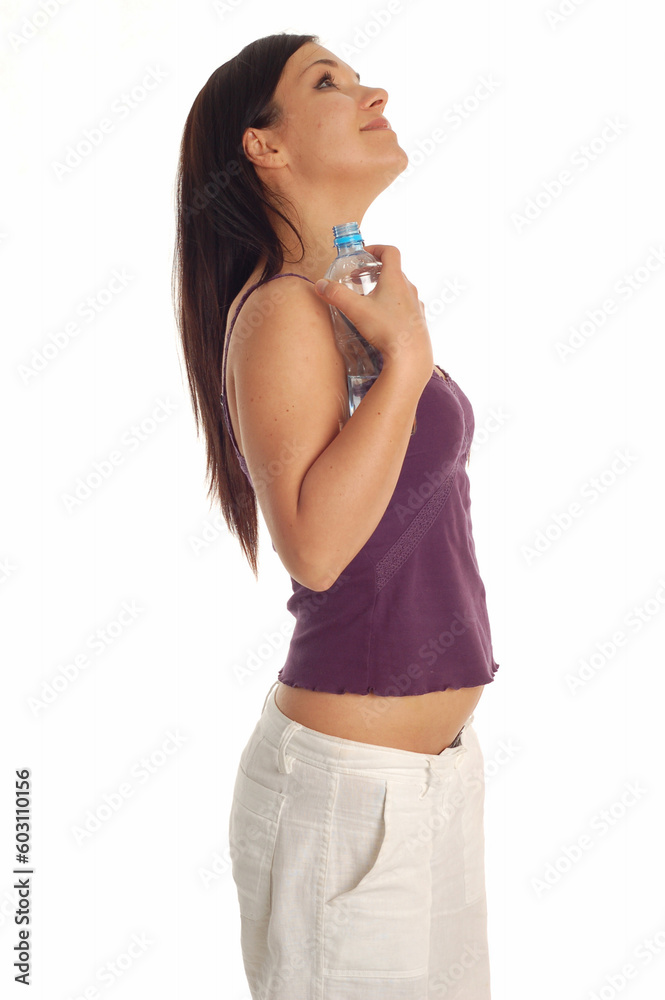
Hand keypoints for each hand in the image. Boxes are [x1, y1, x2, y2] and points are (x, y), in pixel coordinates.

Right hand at [315, 244, 432, 380]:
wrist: (411, 356)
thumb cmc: (387, 330)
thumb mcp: (356, 310)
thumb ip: (336, 295)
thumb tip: (320, 285)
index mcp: (395, 279)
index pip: (390, 252)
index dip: (376, 248)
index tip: (363, 255)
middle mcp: (408, 289)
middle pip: (394, 271)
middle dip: (375, 272)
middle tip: (358, 279)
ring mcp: (416, 305)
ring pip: (400, 289)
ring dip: (384, 289)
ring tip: (369, 300)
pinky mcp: (418, 321)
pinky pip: (406, 307)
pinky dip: (393, 306)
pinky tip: (383, 320)